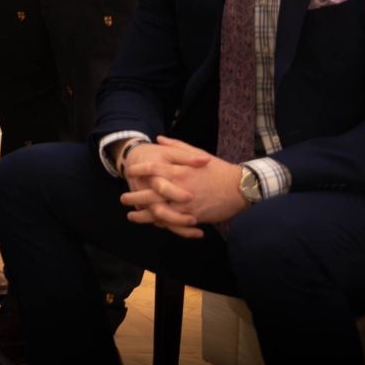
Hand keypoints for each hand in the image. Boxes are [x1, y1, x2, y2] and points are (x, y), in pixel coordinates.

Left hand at [118, 136, 246, 236]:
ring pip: (158, 213)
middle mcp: (180, 188)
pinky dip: (161, 225)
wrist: (241, 188)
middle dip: (134, 197)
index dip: (138, 170)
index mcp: (180, 170)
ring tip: (132, 216)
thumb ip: (177, 147)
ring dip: (143, 216)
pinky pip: (172, 224)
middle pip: (149, 194)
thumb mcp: (198, 154)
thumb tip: (159, 139)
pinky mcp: (193, 218)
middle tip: (123, 198)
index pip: (152, 169)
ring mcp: (186, 205)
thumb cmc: (219, 170)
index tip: (129, 171)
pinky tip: (153, 224)